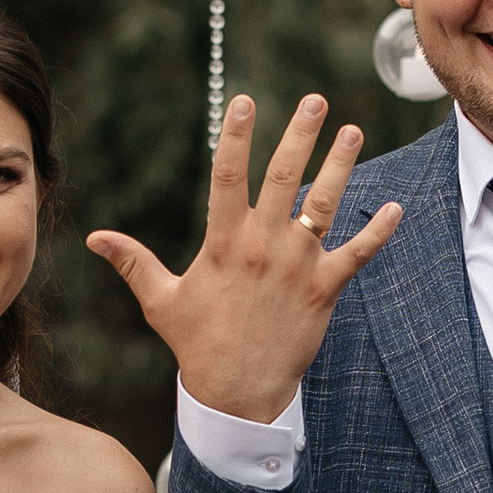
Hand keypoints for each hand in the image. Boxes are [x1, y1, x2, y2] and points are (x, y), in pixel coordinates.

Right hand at [88, 94, 402, 421]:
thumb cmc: (197, 344)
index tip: (245, 100)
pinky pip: (357, 255)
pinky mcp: (324, 290)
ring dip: (341, 167)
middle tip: (315, 100)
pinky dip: (378, 232)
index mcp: (224, 243)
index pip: (227, 176)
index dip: (236, 136)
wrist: (237, 392)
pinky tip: (397, 207)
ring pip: (323, 206)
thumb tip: (95, 238)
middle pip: (283, 178)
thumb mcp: (160, 301)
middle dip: (299, 136)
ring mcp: (296, 266)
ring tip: (353, 132)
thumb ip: (133, 262)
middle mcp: (262, 247)